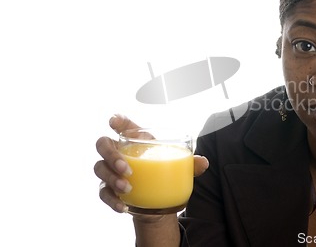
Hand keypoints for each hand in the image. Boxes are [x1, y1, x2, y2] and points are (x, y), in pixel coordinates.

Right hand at [94, 114, 209, 213]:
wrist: (158, 199)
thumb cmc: (165, 173)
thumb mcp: (178, 167)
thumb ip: (191, 164)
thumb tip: (204, 162)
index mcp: (137, 141)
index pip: (122, 125)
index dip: (117, 121)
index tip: (114, 121)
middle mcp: (119, 153)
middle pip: (103, 144)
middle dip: (111, 154)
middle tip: (126, 168)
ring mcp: (111, 171)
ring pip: (99, 168)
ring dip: (111, 177)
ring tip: (127, 187)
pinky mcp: (109, 190)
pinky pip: (103, 193)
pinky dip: (112, 199)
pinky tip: (123, 206)